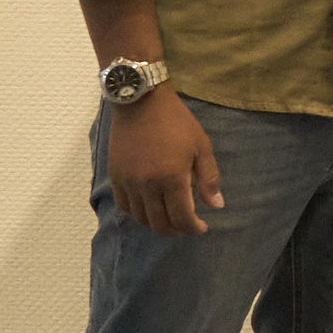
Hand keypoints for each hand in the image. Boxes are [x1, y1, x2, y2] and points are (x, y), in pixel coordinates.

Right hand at [105, 85, 223, 235]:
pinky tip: (148, 208)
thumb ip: (209, 179)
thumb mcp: (202, 147)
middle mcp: (147, 185)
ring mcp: (128, 182)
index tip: (201, 227)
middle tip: (186, 226)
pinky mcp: (116, 176)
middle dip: (176, 230)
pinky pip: (124, 205)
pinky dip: (137, 213)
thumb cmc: (177, 122)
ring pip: (140, 218)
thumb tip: (216, 206)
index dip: (193, 228)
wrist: (142, 102)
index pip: (181, 218)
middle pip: (159, 223)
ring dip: (156, 223)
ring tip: (169, 218)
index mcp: (172, 178)